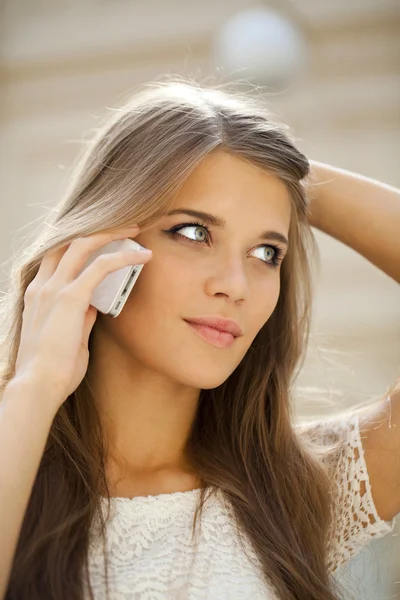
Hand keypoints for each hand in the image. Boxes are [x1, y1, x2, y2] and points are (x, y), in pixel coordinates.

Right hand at [11, 226, 151, 410]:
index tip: (102, 241)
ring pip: (83, 244)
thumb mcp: (67, 337)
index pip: (56, 256)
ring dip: (112, 233)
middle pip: (68, 241)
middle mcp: (42, 286)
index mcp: (37, 294)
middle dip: (97, 230)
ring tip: (135, 231)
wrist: (38, 386)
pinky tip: (142, 256)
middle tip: (123, 228)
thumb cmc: (52, 369)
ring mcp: (54, 289)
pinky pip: (101, 266)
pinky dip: (124, 257)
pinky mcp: (71, 298)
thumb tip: (96, 305)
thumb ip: (79, 317)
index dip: (79, 243)